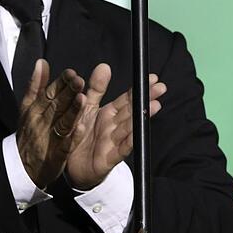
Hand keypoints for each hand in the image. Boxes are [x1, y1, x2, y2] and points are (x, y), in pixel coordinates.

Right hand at [16, 59, 86, 189]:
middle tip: (79, 80)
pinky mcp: (55, 156)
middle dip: (67, 93)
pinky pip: (64, 146)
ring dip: (71, 112)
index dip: (60, 83)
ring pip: (62, 123)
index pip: (48, 94)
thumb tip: (41, 62)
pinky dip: (72, 138)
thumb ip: (35, 86)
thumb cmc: (27, 133)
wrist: (20, 167)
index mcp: (35, 110)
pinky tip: (81, 129)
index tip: (71, 72)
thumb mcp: (27, 108)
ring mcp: (48, 140)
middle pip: (56, 106)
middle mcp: (41, 123)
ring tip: (82, 99)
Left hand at [65, 63, 166, 190]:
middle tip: (161, 87)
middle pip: (133, 110)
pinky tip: (137, 133)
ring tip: (155, 105)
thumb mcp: (86, 108)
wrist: (71, 167)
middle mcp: (115, 126)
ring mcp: (114, 142)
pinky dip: (129, 141)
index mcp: (110, 114)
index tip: (152, 78)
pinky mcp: (109, 158)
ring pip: (130, 127)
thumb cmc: (81, 136)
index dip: (139, 88)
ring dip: (142, 117)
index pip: (128, 98)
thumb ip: (96, 88)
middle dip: (147, 98)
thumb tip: (104, 65)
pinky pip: (121, 149)